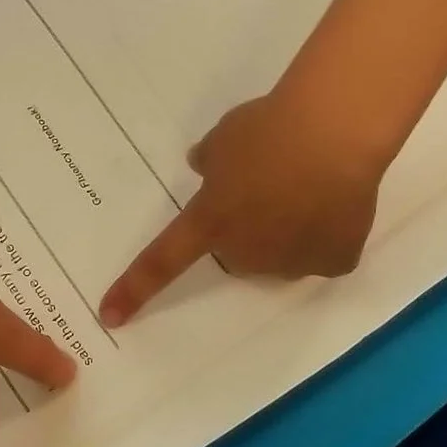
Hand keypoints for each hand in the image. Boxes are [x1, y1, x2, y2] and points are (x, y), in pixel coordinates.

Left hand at [101, 88, 385, 325]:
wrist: (332, 136)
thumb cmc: (268, 129)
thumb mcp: (224, 135)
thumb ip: (210, 158)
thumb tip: (205, 168)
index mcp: (210, 220)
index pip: (164, 260)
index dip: (136, 288)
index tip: (110, 316)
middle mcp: (247, 253)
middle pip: (237, 249)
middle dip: (244, 227)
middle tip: (264, 185)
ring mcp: (293, 264)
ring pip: (281, 253)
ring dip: (286, 230)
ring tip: (308, 182)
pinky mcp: (334, 263)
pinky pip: (323, 252)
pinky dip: (327, 232)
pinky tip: (336, 199)